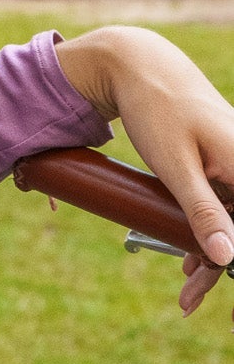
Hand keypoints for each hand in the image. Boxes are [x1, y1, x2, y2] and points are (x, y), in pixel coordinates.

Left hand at [54, 27, 233, 287]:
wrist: (139, 65)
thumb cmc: (156, 109)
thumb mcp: (176, 166)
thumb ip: (202, 210)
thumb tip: (226, 256)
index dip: (231, 260)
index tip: (210, 281)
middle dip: (218, 264)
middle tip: (187, 298)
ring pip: (232, 218)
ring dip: (211, 249)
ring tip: (185, 282)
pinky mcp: (222, 162)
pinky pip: (223, 203)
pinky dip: (207, 227)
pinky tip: (189, 252)